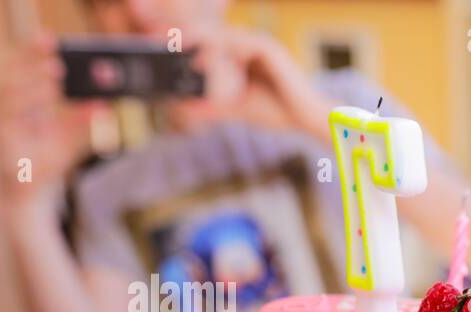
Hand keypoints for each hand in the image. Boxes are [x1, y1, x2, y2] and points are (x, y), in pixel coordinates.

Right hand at [0, 34, 98, 205]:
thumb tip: (105, 104)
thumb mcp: (69, 141)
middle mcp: (6, 107)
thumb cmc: (44, 163)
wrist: (28, 197)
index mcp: (20, 101)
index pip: (21, 67)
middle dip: (30, 58)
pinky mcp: (0, 139)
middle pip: (11, 72)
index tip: (49, 36)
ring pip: (8, 92)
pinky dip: (27, 106)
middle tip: (55, 51)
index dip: (31, 50)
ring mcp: (0, 122)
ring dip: (32, 81)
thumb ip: (82, 122)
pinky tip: (45, 103)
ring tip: (55, 72)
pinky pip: (8, 117)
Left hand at [178, 29, 333, 140]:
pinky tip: (202, 61)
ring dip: (200, 40)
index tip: (167, 47)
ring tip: (179, 49)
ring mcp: (262, 45)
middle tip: (163, 41)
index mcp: (248, 55)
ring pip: (223, 35)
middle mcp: (254, 45)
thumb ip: (215, 105)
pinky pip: (237, 43)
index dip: (191, 42)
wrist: (306, 120)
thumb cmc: (278, 113)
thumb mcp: (238, 107)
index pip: (214, 43)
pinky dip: (219, 49)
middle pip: (215, 33)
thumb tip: (188, 107)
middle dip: (189, 35)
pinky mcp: (269, 49)